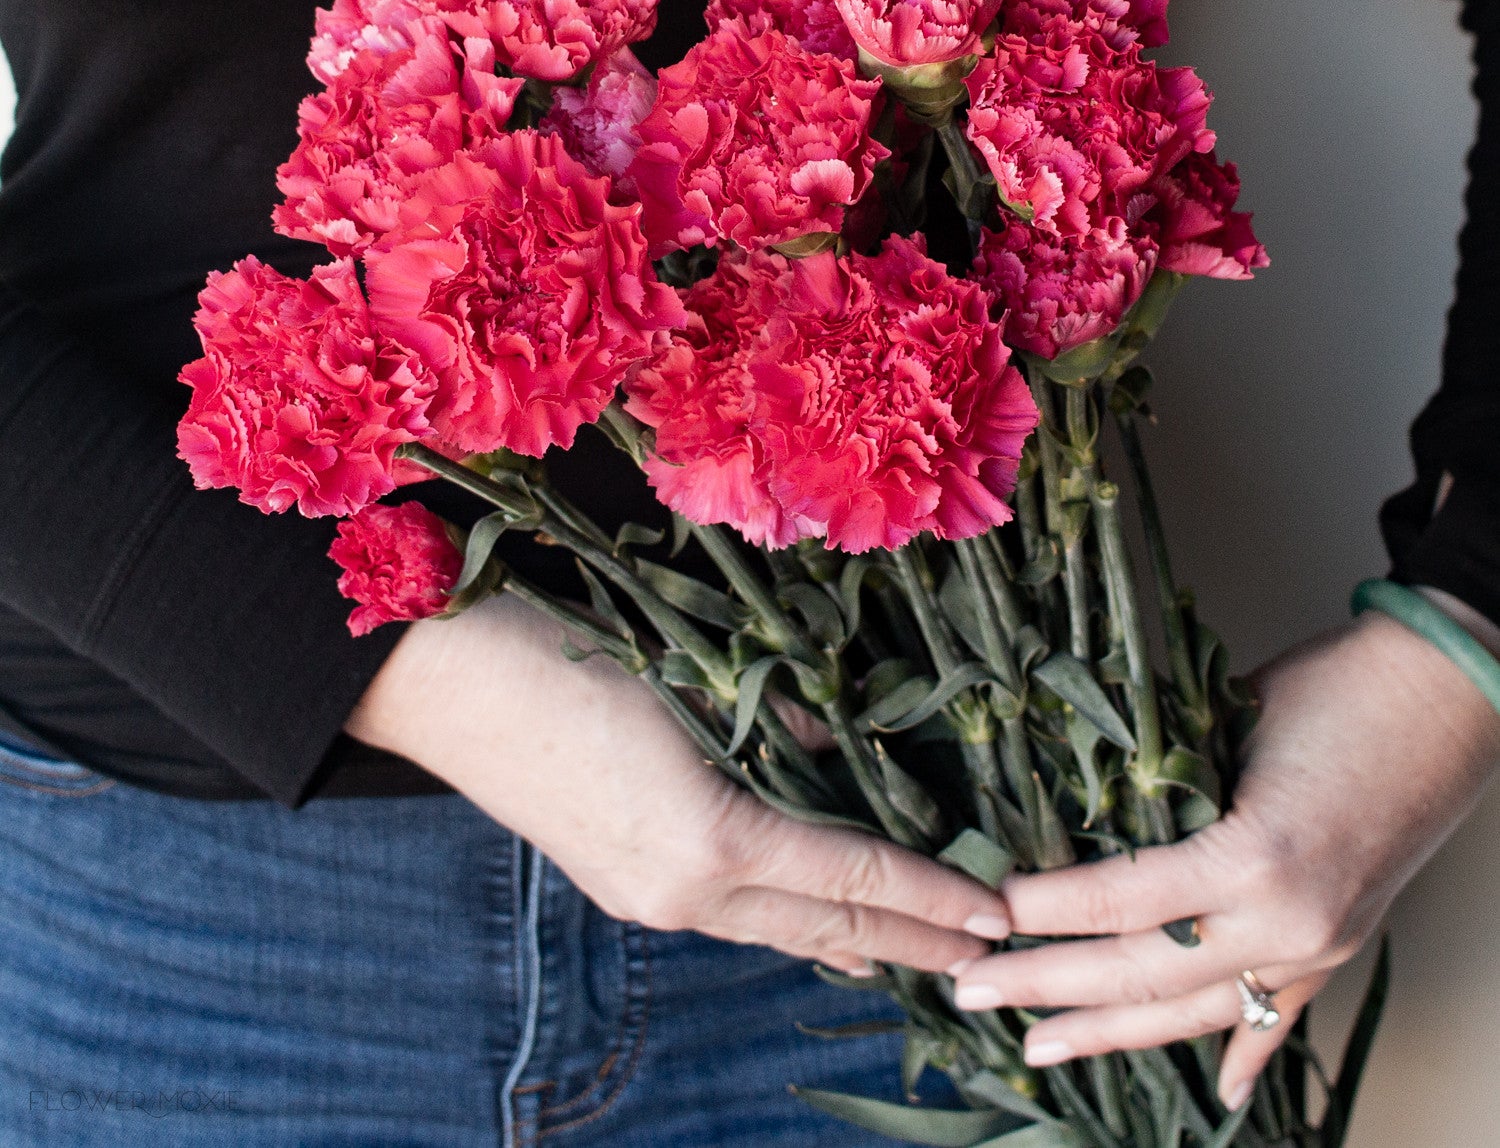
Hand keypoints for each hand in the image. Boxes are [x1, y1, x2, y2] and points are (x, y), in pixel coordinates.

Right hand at [346, 593, 1010, 974]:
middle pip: (827, 928)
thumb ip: (783, 725)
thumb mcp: (696, 681)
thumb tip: (842, 754)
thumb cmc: (574, 658)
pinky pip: (734, 918)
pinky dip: (791, 925)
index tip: (994, 913)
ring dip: (855, 943)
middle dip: (913, 944)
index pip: (853, 878)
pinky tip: (818, 933)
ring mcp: (649, 900)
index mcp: (711, 840)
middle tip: (985, 956)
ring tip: (919, 953)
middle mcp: (686, 892)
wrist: (453, 683)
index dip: (931, 897)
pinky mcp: (624, 887)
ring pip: (780, 932)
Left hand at [948, 606, 1499, 1108]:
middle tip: (971, 991)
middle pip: (1144, 972)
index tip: (983, 912)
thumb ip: (1159, 781)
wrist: (1447, 693)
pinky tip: (1214, 1093)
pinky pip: (1279, 1016)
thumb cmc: (1337, 686)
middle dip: (1048, 987)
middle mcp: (1289, 921)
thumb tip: (1076, 804)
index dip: (1044, 910)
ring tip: (1041, 1047)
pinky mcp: (1343, 947)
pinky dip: (1242, 1051)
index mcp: (1255, 858)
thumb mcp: (1226, 722)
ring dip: (1113, 1033)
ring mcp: (1320, 945)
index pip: (1120, 901)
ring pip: (1197, 1012)